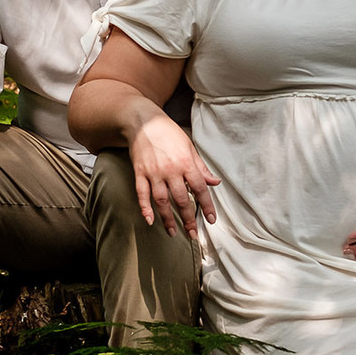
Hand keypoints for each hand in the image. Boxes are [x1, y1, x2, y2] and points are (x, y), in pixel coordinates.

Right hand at [128, 117, 219, 237]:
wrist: (144, 121)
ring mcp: (154, 172)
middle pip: (181, 199)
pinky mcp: (139, 173)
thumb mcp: (190, 146)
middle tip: (192, 234)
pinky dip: (145, 208)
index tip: (211, 219)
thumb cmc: (169, 133)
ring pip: (162, 200)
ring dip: (168, 218)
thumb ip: (201, 167)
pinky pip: (142, 194)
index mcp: (186, 163)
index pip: (200, 188)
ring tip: (173, 232)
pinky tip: (150, 220)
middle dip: (188, 219)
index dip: (206, 206)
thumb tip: (215, 182)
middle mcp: (171, 170)